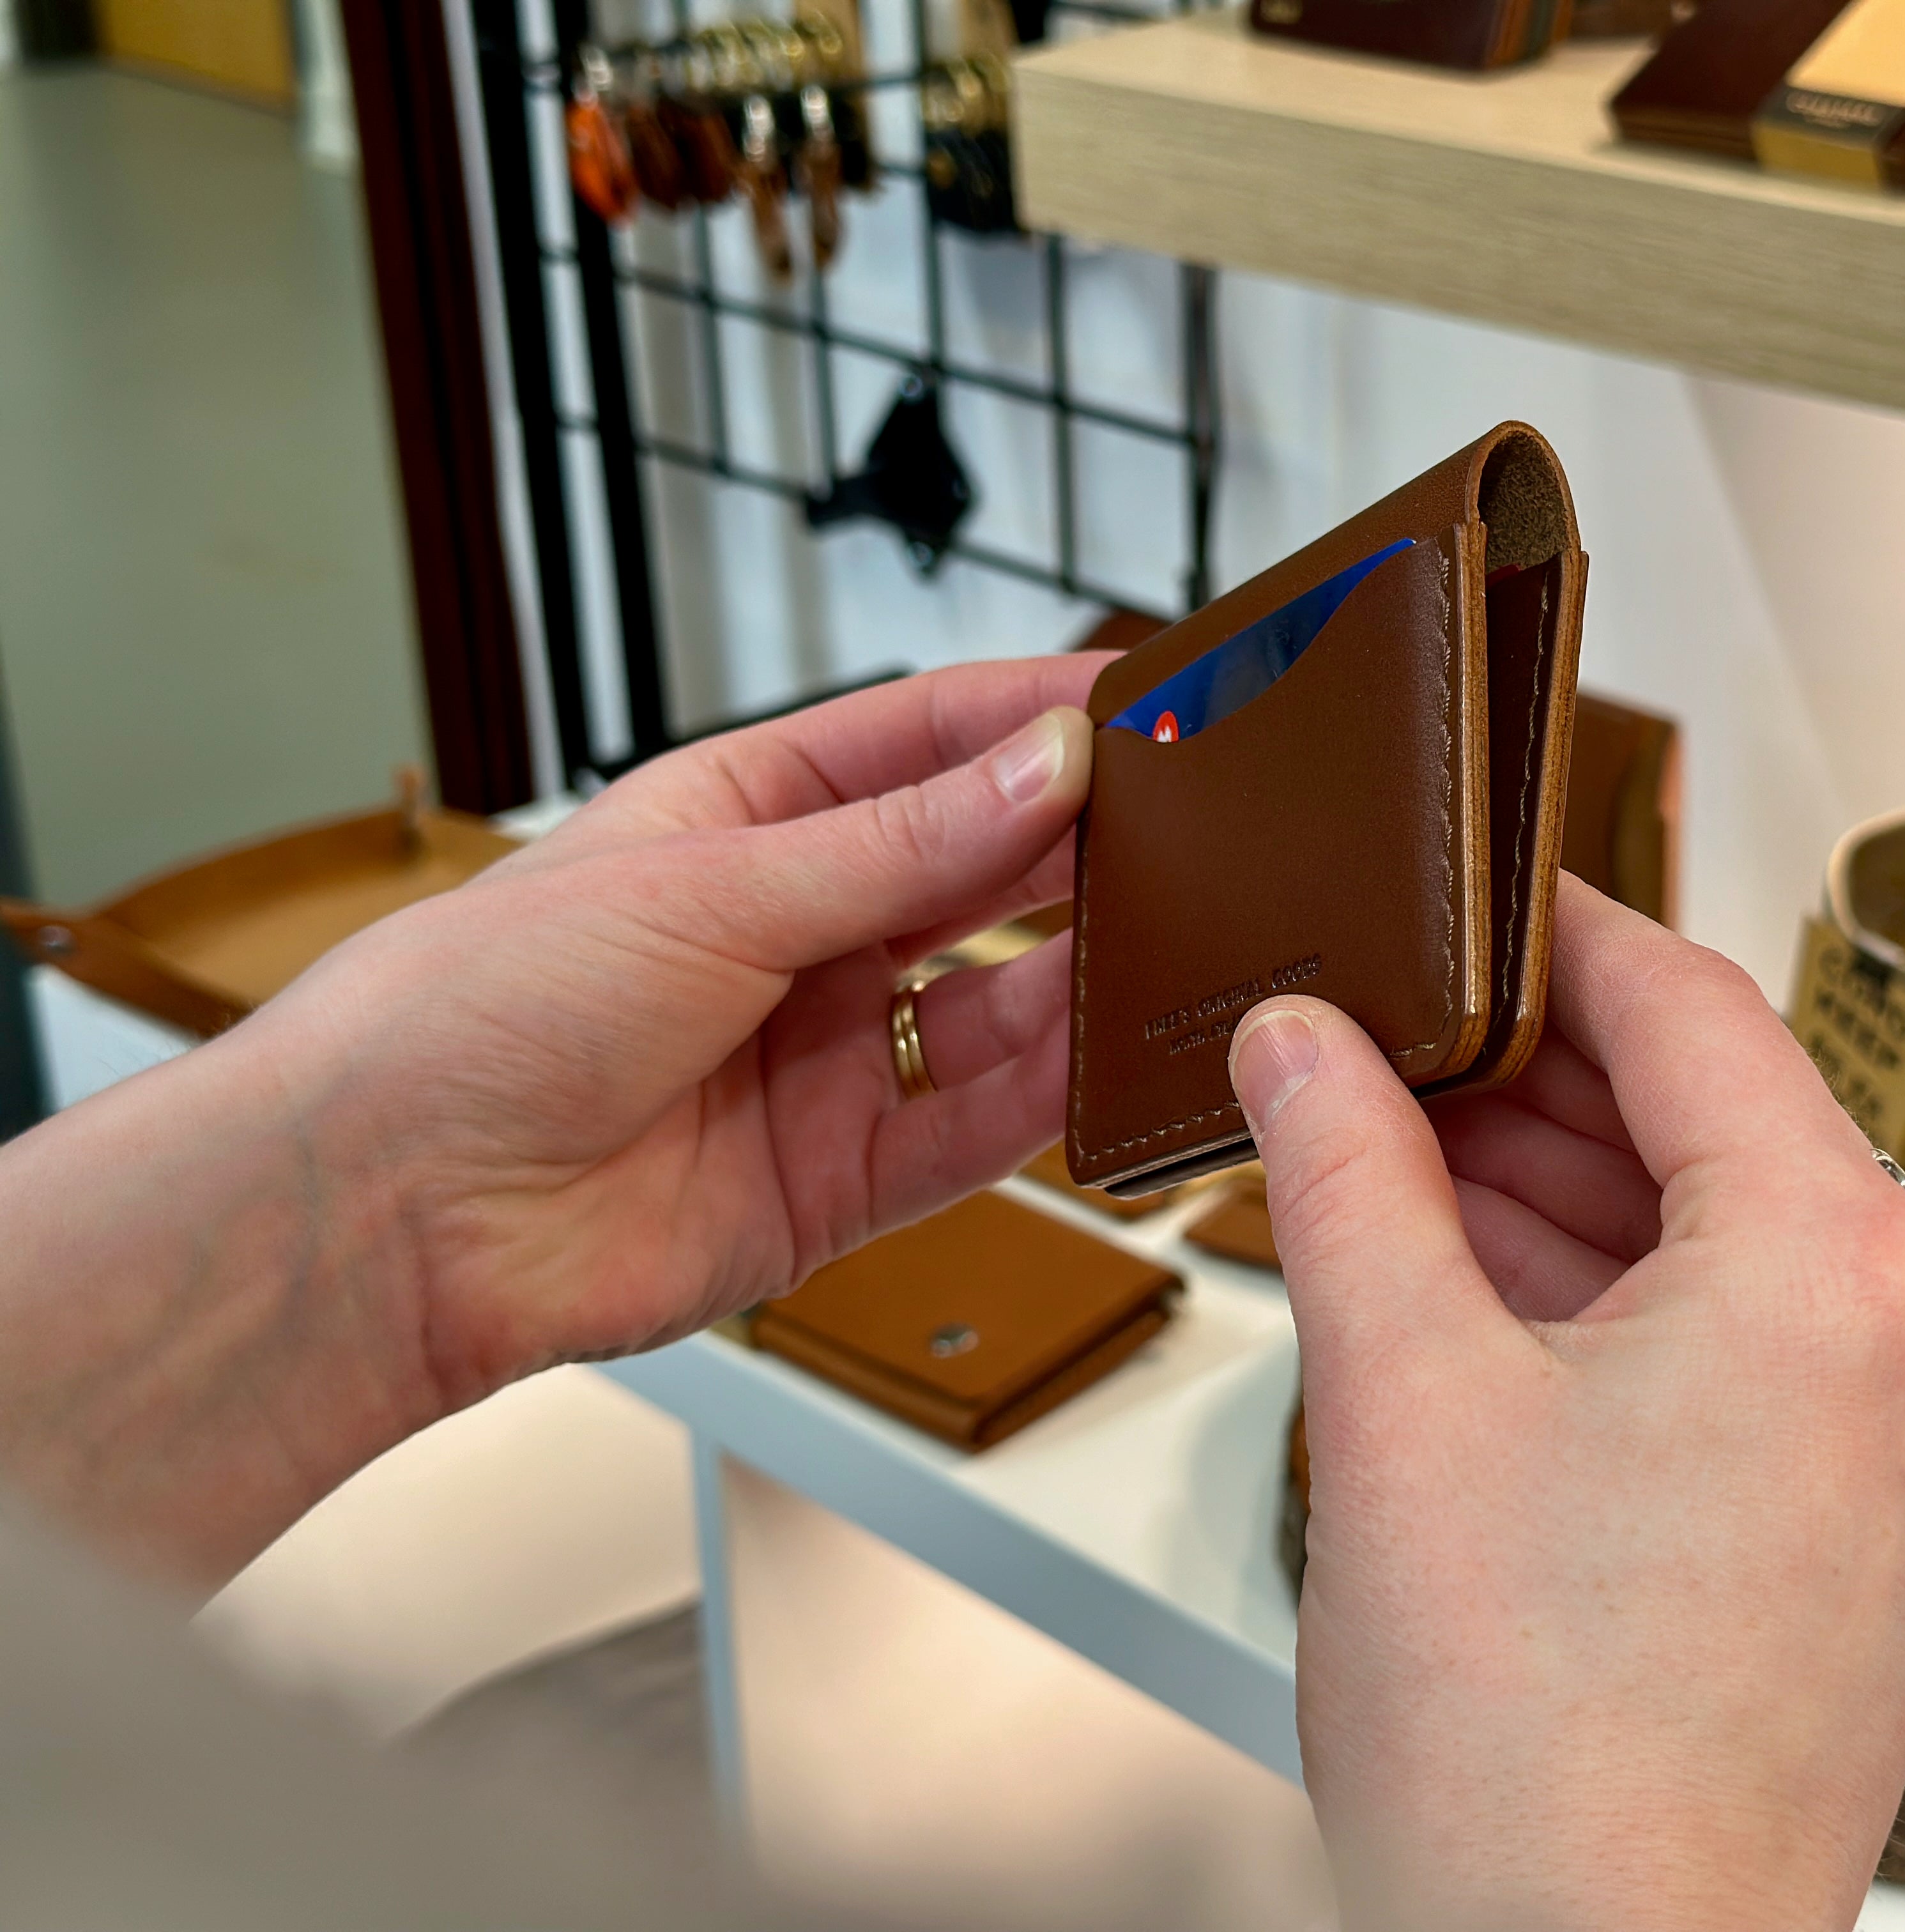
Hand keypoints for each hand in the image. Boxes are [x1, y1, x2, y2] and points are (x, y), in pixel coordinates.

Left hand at [0, 656, 1100, 1581]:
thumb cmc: (482, 1009)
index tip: (1136, 702)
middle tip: (1187, 821)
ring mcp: (826, 1056)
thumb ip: (900, 845)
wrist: (392, 1209)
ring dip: (1079, 973)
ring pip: (997, 1005)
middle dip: (1078, 846)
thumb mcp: (711, 886)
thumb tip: (1045, 767)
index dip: (1029, 720)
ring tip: (1167, 938)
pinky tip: (1105, 1057)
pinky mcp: (843, 1176)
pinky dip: (1048, 1097)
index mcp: (746, 820)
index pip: (921, 744)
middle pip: (977, 872)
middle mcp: (797, 935)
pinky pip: (977, 1127)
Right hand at [1227, 879, 1904, 1931]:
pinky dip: (1631, 1295)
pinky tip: (1490, 1273)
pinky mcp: (1893, 1513)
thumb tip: (1300, 1036)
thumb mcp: (1398, 1398)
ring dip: (1575, 1189)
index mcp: (1845, 1275)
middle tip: (1393, 1037)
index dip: (1555, 935)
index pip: (1689, 1009)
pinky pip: (1758, 1334)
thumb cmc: (1532, 1753)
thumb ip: (1345, 1169)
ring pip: (1733, 1231)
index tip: (1468, 899)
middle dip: (1539, 1080)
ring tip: (1410, 1153)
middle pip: (1719, 1119)